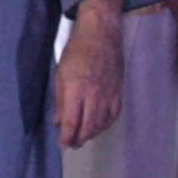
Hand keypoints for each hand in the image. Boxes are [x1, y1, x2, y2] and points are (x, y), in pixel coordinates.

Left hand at [54, 0, 123, 148]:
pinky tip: (99, 126)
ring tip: (83, 137)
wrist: (101, 33)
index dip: (67, 136)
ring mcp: (109, 94)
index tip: (63, 144)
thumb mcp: (60, 73)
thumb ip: (60, 99)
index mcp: (76, 89)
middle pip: (88, 126)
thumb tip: (58, 121)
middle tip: (72, 144)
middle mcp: (94, 94)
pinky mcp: (119, 91)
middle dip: (79, 139)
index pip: (71, 121)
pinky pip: (114, 114)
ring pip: (101, 123)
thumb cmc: (76, 50)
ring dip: (91, 134)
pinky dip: (106, 124)